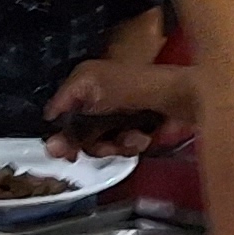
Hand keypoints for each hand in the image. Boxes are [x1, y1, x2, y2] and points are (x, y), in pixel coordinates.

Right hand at [46, 60, 191, 156]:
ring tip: (132, 138)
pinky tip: (142, 138)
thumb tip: (49, 146)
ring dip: (116, 144)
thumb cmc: (138, 88)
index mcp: (82, 81)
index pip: (57, 113)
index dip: (60, 133)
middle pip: (78, 132)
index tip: (67, 153)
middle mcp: (94, 95)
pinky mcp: (131, 125)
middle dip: (94, 143)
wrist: (184, 96)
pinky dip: (130, 143)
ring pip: (99, 142)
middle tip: (107, 146)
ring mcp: (113, 112)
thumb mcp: (97, 97)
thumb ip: (73, 124)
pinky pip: (119, 144)